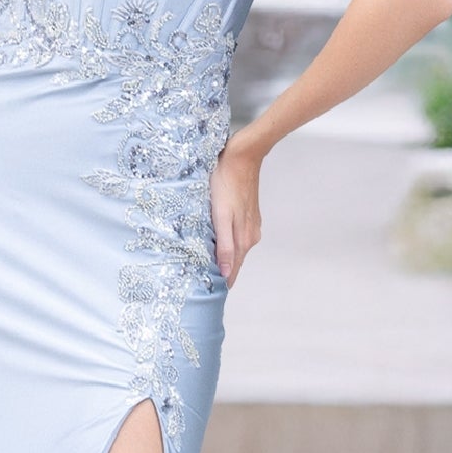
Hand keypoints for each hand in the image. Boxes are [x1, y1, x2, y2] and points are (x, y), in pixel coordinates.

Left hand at [208, 132, 262, 287]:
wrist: (242, 157)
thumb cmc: (226, 183)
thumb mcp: (221, 216)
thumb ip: (224, 246)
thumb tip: (225, 273)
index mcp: (243, 239)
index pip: (232, 271)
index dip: (221, 283)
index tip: (207, 296)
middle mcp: (250, 236)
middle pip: (234, 262)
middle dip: (220, 272)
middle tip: (201, 283)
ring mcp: (250, 226)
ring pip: (235, 250)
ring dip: (223, 258)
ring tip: (205, 267)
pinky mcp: (248, 216)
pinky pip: (236, 237)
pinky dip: (226, 244)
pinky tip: (215, 244)